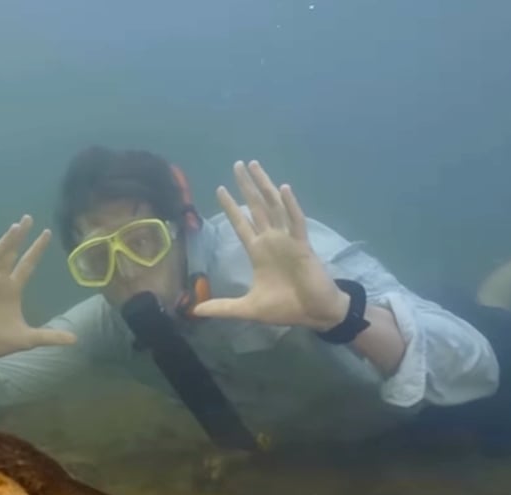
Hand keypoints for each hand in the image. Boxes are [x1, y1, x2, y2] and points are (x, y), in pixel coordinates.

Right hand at [0, 215, 76, 360]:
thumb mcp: (27, 339)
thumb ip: (50, 337)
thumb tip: (75, 338)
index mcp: (12, 289)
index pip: (27, 264)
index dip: (36, 249)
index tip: (47, 232)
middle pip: (10, 255)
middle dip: (19, 238)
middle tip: (27, 218)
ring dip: (3, 246)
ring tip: (13, 230)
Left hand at [191, 160, 349, 329]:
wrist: (315, 315)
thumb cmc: (285, 308)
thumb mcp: (248, 308)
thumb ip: (223, 307)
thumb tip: (195, 311)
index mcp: (259, 252)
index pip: (241, 224)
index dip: (231, 207)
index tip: (220, 188)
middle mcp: (272, 241)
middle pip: (256, 207)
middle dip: (246, 186)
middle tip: (238, 164)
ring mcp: (288, 240)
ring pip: (274, 207)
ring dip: (265, 186)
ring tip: (255, 166)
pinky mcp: (303, 245)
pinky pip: (296, 221)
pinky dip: (290, 205)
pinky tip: (283, 188)